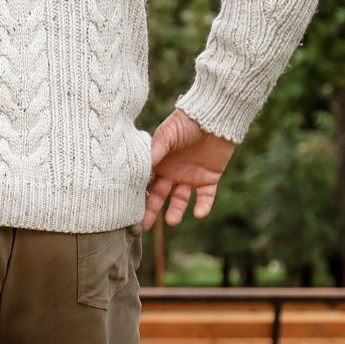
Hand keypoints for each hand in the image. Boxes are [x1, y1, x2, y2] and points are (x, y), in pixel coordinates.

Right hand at [142, 109, 235, 229]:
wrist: (214, 117)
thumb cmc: (186, 122)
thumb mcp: (166, 135)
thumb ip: (154, 152)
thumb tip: (139, 169)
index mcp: (158, 163)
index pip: (146, 183)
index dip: (139, 196)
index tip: (130, 210)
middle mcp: (172, 172)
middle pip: (159, 196)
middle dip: (152, 211)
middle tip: (144, 226)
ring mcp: (190, 176)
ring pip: (180, 199)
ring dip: (176, 211)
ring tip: (172, 221)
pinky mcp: (209, 178)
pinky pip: (206, 196)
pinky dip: (204, 206)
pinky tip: (199, 214)